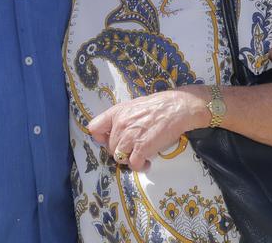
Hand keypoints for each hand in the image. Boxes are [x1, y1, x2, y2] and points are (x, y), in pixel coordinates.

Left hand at [87, 88, 205, 171]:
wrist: (177, 108)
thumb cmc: (159, 105)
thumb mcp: (133, 106)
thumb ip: (121, 118)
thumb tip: (115, 132)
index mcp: (116, 113)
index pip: (94, 129)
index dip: (101, 137)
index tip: (110, 140)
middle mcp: (120, 125)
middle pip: (110, 148)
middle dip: (121, 151)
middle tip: (133, 149)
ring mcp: (130, 137)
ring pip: (119, 158)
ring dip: (129, 160)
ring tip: (140, 156)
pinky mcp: (142, 148)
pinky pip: (133, 164)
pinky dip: (140, 166)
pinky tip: (147, 162)